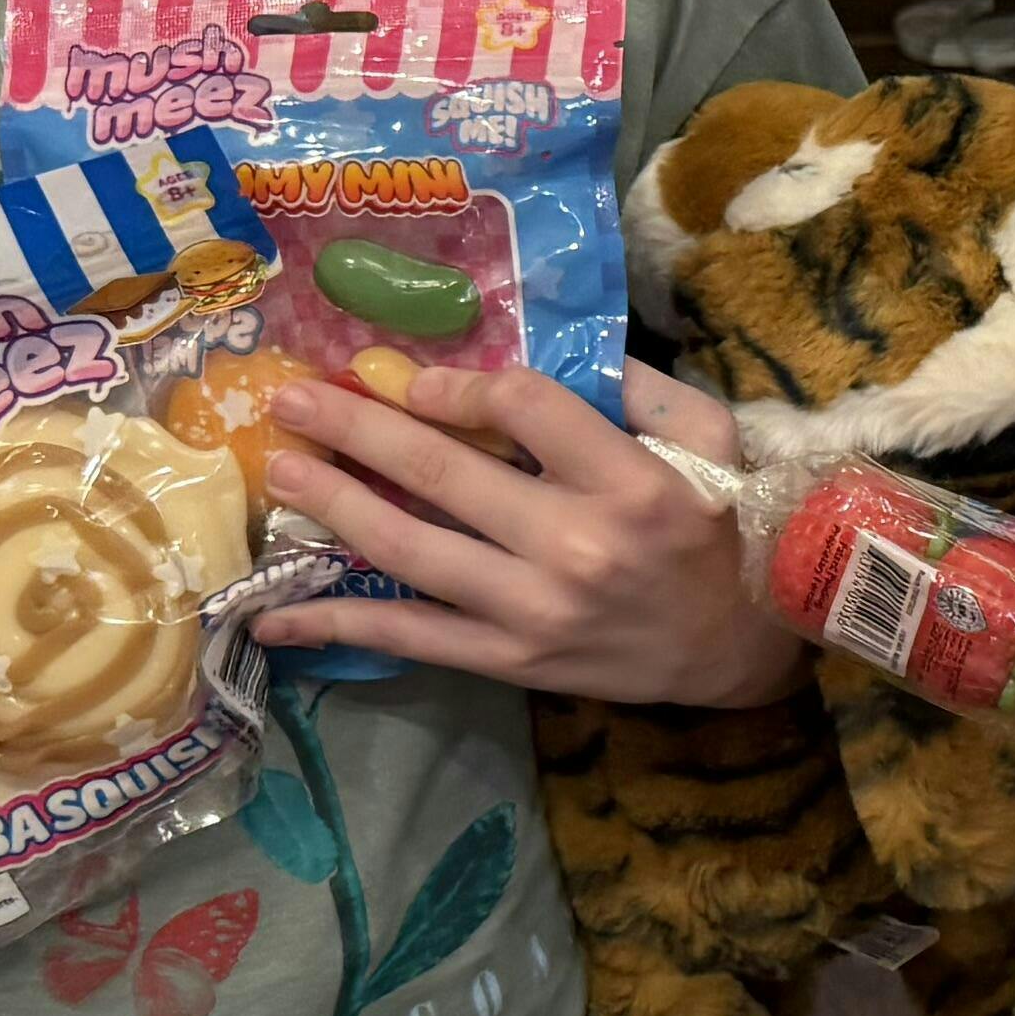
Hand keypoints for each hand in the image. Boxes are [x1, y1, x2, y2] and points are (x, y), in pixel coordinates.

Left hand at [254, 361, 804, 705]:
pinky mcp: (511, 662)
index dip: (457, 386)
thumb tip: (539, 353)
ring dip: (334, 503)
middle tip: (291, 398)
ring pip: (409, 549)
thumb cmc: (720, 529)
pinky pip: (411, 637)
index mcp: (629, 480)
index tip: (416, 380)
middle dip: (355, 427)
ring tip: (281, 469)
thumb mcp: (713, 437)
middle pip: (442, 472)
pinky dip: (339, 625)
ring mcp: (535, 610)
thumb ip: (639, 386)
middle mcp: (575, 545)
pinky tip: (276, 618)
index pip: (522, 408)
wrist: (738, 648)